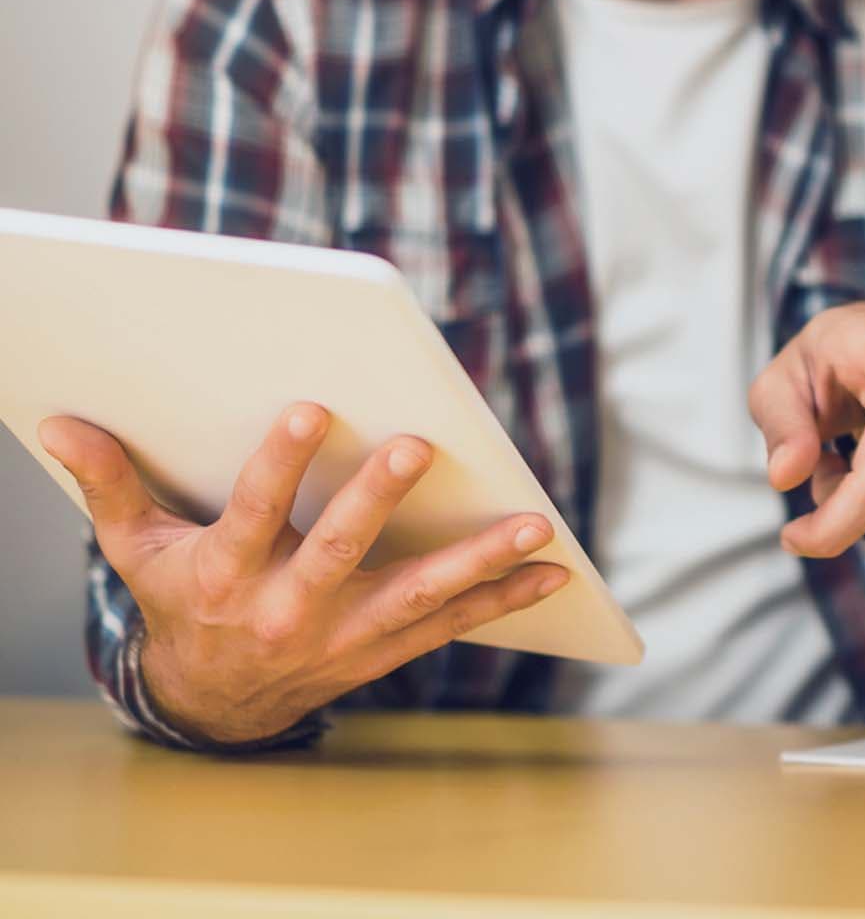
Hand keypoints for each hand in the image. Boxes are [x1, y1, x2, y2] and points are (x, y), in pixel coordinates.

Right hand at [38, 405, 567, 746]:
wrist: (209, 703)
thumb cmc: (180, 602)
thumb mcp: (137, 549)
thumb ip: (111, 482)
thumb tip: (62, 422)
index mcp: (225, 576)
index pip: (252, 512)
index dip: (280, 464)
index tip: (310, 410)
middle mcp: (286, 610)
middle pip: (337, 550)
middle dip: (377, 500)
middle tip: (418, 445)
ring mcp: (340, 636)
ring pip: (415, 595)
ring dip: (477, 561)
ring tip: (534, 525)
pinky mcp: (382, 652)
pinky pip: (451, 626)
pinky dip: (504, 599)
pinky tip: (553, 571)